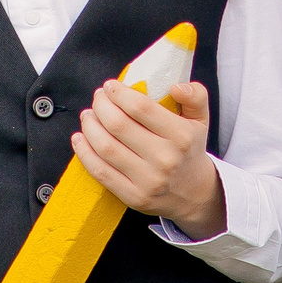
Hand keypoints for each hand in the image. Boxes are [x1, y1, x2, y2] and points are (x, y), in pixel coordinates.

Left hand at [71, 80, 223, 238]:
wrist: (194, 194)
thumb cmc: (190, 150)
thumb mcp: (201, 120)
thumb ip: (195, 96)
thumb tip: (176, 86)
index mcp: (182, 136)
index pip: (141, 108)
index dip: (119, 93)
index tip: (110, 86)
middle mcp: (165, 159)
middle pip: (118, 125)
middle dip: (100, 106)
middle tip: (97, 98)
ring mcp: (148, 181)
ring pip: (105, 147)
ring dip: (89, 126)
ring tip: (88, 116)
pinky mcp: (133, 196)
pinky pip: (100, 171)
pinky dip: (84, 152)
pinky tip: (79, 138)